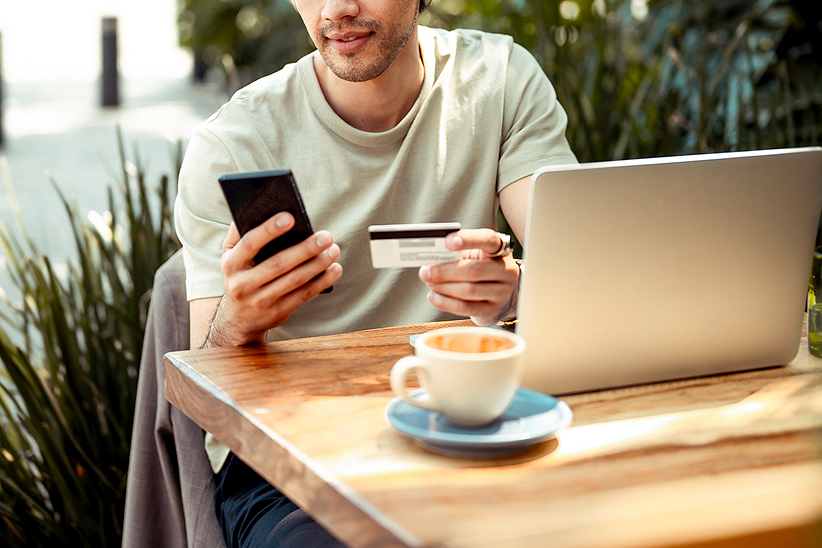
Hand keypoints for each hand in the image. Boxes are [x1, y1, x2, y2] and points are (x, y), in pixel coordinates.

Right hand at [207, 212, 342, 345]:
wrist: (239, 319)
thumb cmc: (240, 276)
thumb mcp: (231, 256)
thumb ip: (239, 233)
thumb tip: (255, 208)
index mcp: (231, 264)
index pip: (250, 243)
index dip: (270, 230)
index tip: (290, 217)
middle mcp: (243, 284)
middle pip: (279, 264)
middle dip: (305, 249)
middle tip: (326, 236)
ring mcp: (260, 301)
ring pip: (294, 280)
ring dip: (318, 264)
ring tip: (334, 250)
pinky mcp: (277, 312)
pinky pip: (303, 295)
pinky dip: (321, 282)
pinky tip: (334, 269)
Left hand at [418, 229, 519, 325]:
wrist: (498, 295)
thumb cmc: (481, 268)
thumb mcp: (473, 255)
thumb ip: (457, 253)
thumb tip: (432, 258)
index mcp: (500, 249)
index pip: (488, 239)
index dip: (468, 239)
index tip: (447, 242)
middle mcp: (506, 270)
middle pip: (473, 270)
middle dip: (444, 271)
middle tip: (425, 271)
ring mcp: (502, 292)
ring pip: (468, 290)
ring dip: (443, 287)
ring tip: (429, 282)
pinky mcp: (492, 310)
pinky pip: (465, 308)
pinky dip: (445, 302)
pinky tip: (433, 296)